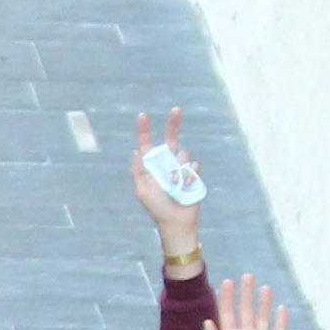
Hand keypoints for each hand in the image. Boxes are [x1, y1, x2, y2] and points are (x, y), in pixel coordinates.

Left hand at [128, 107, 205, 258]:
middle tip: (175, 108)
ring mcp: (180, 167)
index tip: (142, 115)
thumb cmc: (156, 207)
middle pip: (170, 138)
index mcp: (151, 166)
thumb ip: (138, 171)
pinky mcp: (193, 174)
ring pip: (182, 154)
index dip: (144, 130)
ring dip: (178, 168)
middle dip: (173, 123)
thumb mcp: (142, 190)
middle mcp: (166, 163)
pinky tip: (185, 188)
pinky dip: (189, 176)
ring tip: (174, 185)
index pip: (147, 144)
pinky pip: (193, 165)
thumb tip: (136, 151)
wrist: (176, 221)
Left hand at [199, 274, 285, 329]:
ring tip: (264, 286)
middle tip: (246, 276)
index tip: (226, 281)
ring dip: (263, 302)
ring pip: (262, 316)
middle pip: (245, 310)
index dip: (226, 298)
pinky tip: (281, 307)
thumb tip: (207, 322)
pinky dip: (280, 319)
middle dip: (245, 294)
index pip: (226, 314)